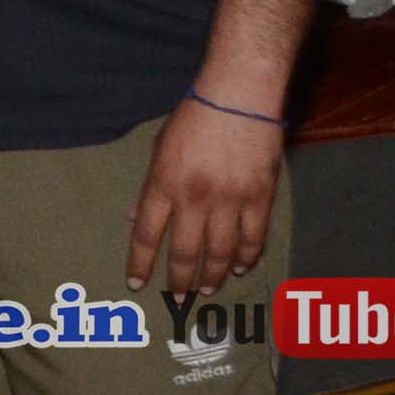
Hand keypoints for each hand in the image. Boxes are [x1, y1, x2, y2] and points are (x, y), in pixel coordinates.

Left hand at [125, 97, 281, 302]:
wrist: (239, 97)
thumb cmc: (194, 118)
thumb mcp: (159, 148)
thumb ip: (150, 187)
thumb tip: (134, 220)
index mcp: (163, 184)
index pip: (146, 234)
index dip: (140, 263)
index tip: (136, 283)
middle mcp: (194, 198)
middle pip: (184, 251)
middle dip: (179, 279)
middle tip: (178, 297)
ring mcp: (229, 200)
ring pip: (220, 252)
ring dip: (212, 275)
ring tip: (206, 289)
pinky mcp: (259, 197)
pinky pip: (253, 237)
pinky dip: (246, 256)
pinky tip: (239, 268)